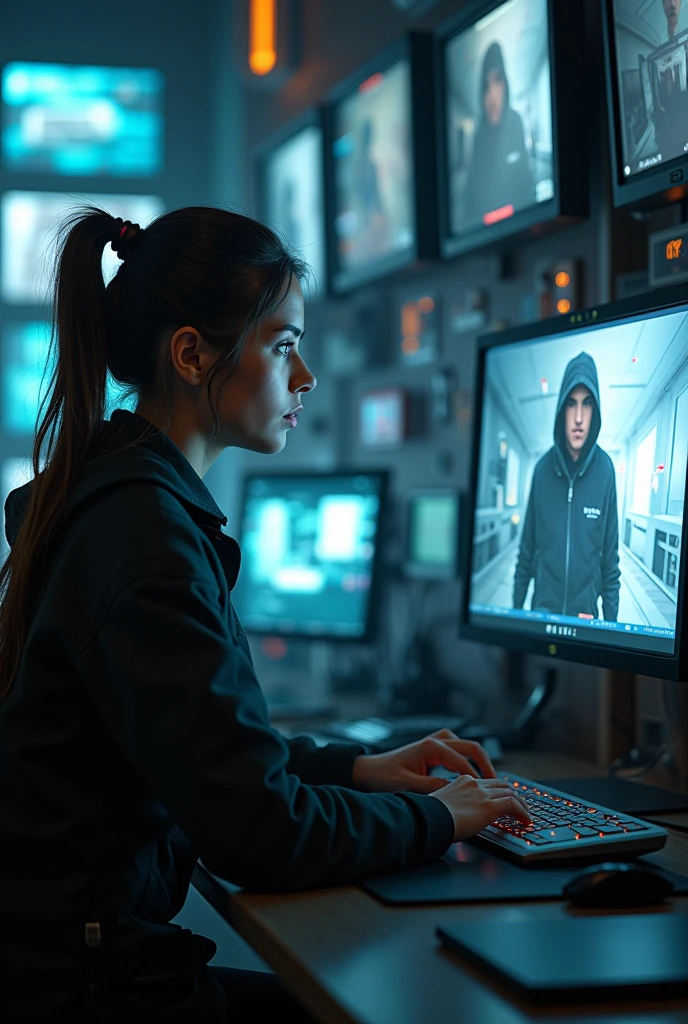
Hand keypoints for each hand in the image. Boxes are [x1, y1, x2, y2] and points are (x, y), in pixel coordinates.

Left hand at [352, 729, 497, 794]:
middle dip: (486, 765)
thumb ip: (433, 787)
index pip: (462, 762)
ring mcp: (438, 741)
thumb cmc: (386, 776)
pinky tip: (475, 776)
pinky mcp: (437, 747)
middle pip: (472, 747)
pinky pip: (461, 750)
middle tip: (497, 784)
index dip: (476, 779)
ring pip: (469, 747)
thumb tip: (456, 791)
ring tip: (490, 780)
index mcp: (431, 746)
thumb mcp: (409, 785)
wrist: (370, 770)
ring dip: (481, 761)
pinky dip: (471, 761)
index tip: (486, 794)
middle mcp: (437, 739)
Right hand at [430, 775, 532, 842]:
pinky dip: (523, 812)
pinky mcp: (490, 806)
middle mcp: (474, 784)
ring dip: (521, 804)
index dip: (498, 790)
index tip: (503, 799)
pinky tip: (526, 821)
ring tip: (525, 815)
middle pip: (502, 785)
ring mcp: (483, 794)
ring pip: (511, 793)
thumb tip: (454, 815)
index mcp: (462, 781)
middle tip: (520, 806)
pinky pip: (513, 805)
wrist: (428, 819)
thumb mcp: (441, 804)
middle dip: (513, 795)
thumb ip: (452, 804)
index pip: (487, 782)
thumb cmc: (429, 816)